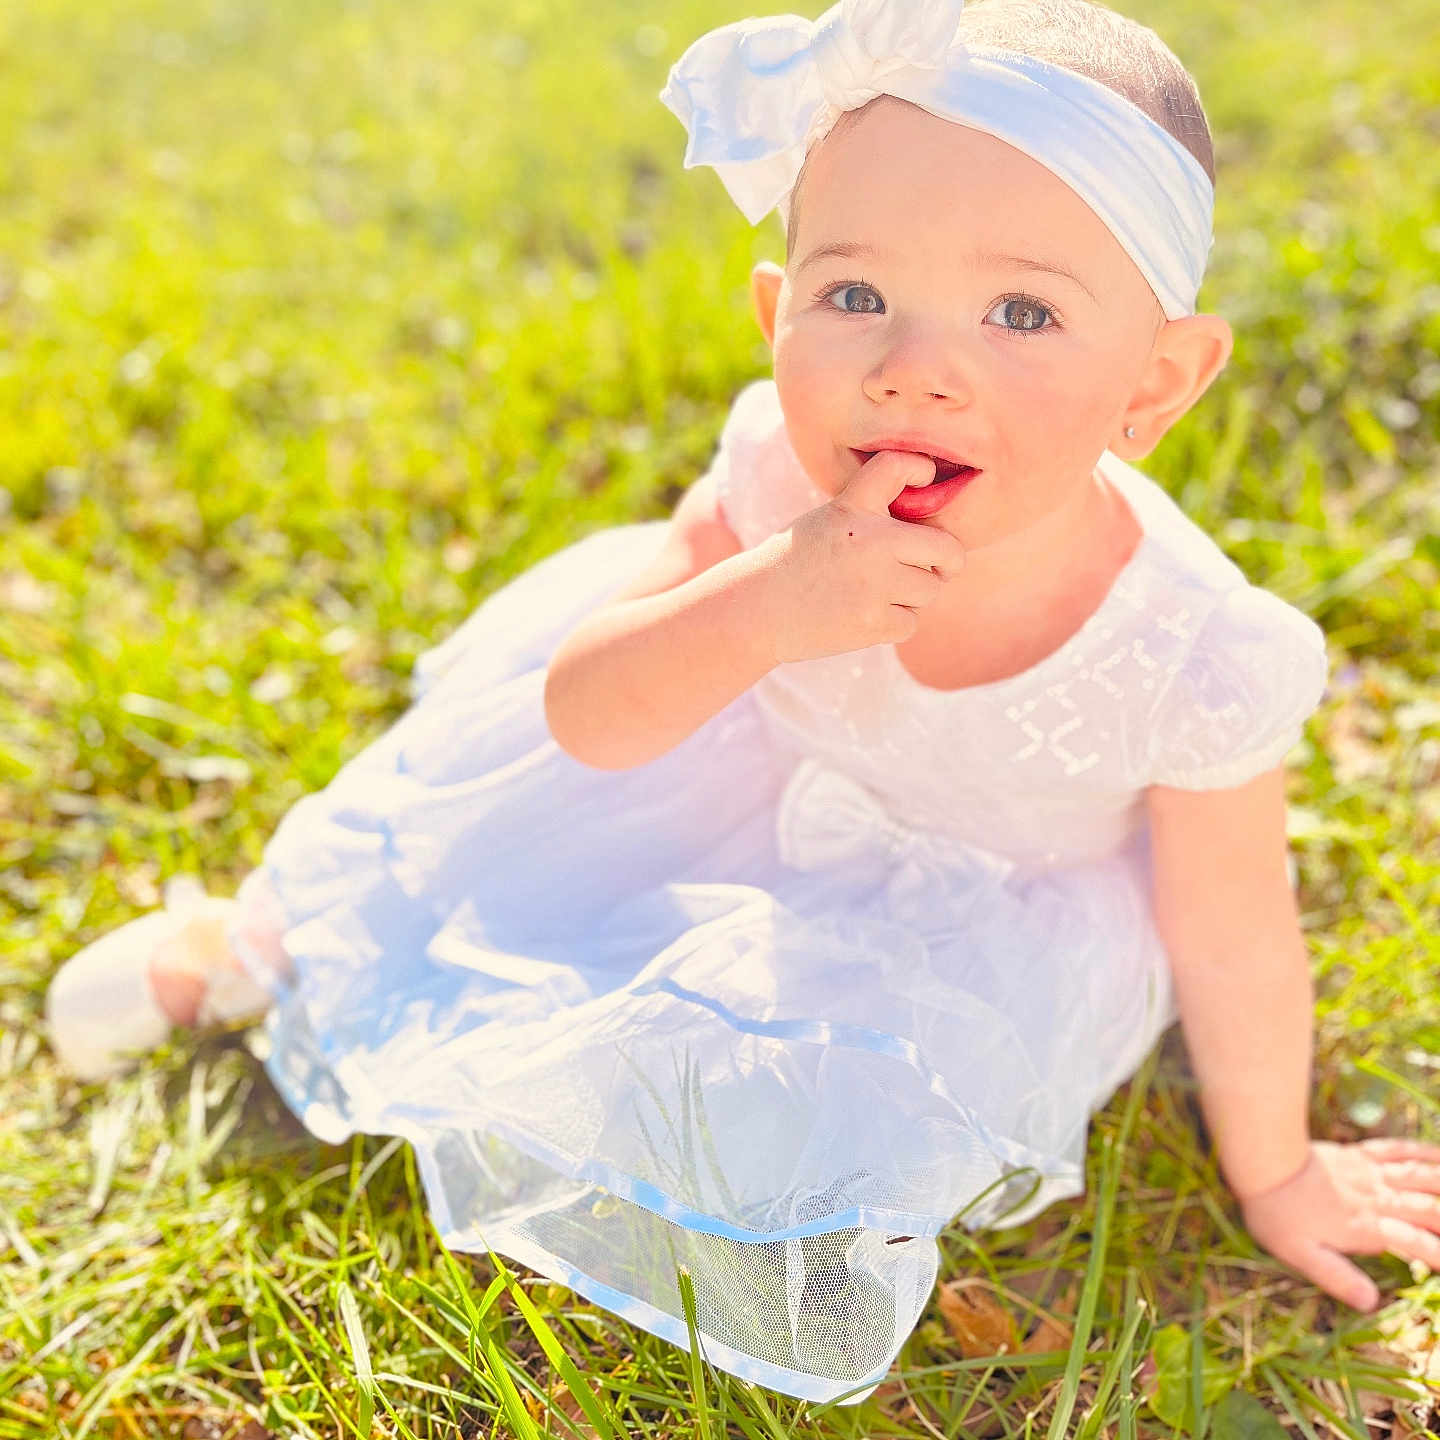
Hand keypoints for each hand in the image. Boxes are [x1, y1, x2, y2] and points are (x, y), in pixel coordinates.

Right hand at [756, 451, 968, 664]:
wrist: (756, 609)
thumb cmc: (796, 563)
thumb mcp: (830, 522)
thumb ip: (876, 520)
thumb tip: (937, 542)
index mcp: (853, 508)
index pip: (898, 467)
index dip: (920, 468)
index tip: (926, 476)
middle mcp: (871, 540)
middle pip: (946, 549)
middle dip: (947, 561)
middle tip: (938, 568)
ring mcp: (875, 584)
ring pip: (930, 590)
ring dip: (912, 596)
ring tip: (875, 594)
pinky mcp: (873, 622)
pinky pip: (911, 623)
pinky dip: (893, 624)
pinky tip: (862, 616)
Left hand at [1238, 1138, 1439, 1308]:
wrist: (1261, 1160)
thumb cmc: (1276, 1212)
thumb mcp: (1300, 1255)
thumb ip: (1337, 1279)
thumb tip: (1371, 1304)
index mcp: (1368, 1228)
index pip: (1418, 1246)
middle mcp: (1378, 1200)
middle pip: (1430, 1209)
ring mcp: (1370, 1174)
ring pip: (1421, 1177)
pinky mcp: (1358, 1155)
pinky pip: (1398, 1151)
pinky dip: (1423, 1152)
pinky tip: (1438, 1155)